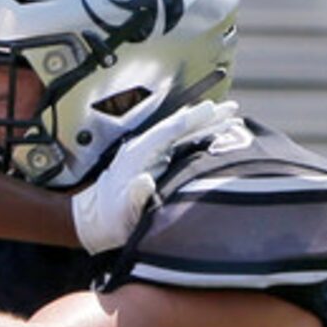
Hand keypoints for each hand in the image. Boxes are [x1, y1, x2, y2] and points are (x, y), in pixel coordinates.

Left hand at [71, 99, 242, 253]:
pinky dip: (199, 138)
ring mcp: (150, 154)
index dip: (192, 120)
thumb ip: (134, 195)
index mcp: (138, 154)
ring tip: (232, 120)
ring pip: (183, 134)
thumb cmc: (109, 217)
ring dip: (207, 126)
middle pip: (180, 127)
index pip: (169, 131)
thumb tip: (145, 180)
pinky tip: (214, 138)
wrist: (93, 219)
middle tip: (233, 108)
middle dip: (207, 118)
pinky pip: (181, 145)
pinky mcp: (155, 163)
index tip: (212, 110)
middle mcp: (145, 149)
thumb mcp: (121, 210)